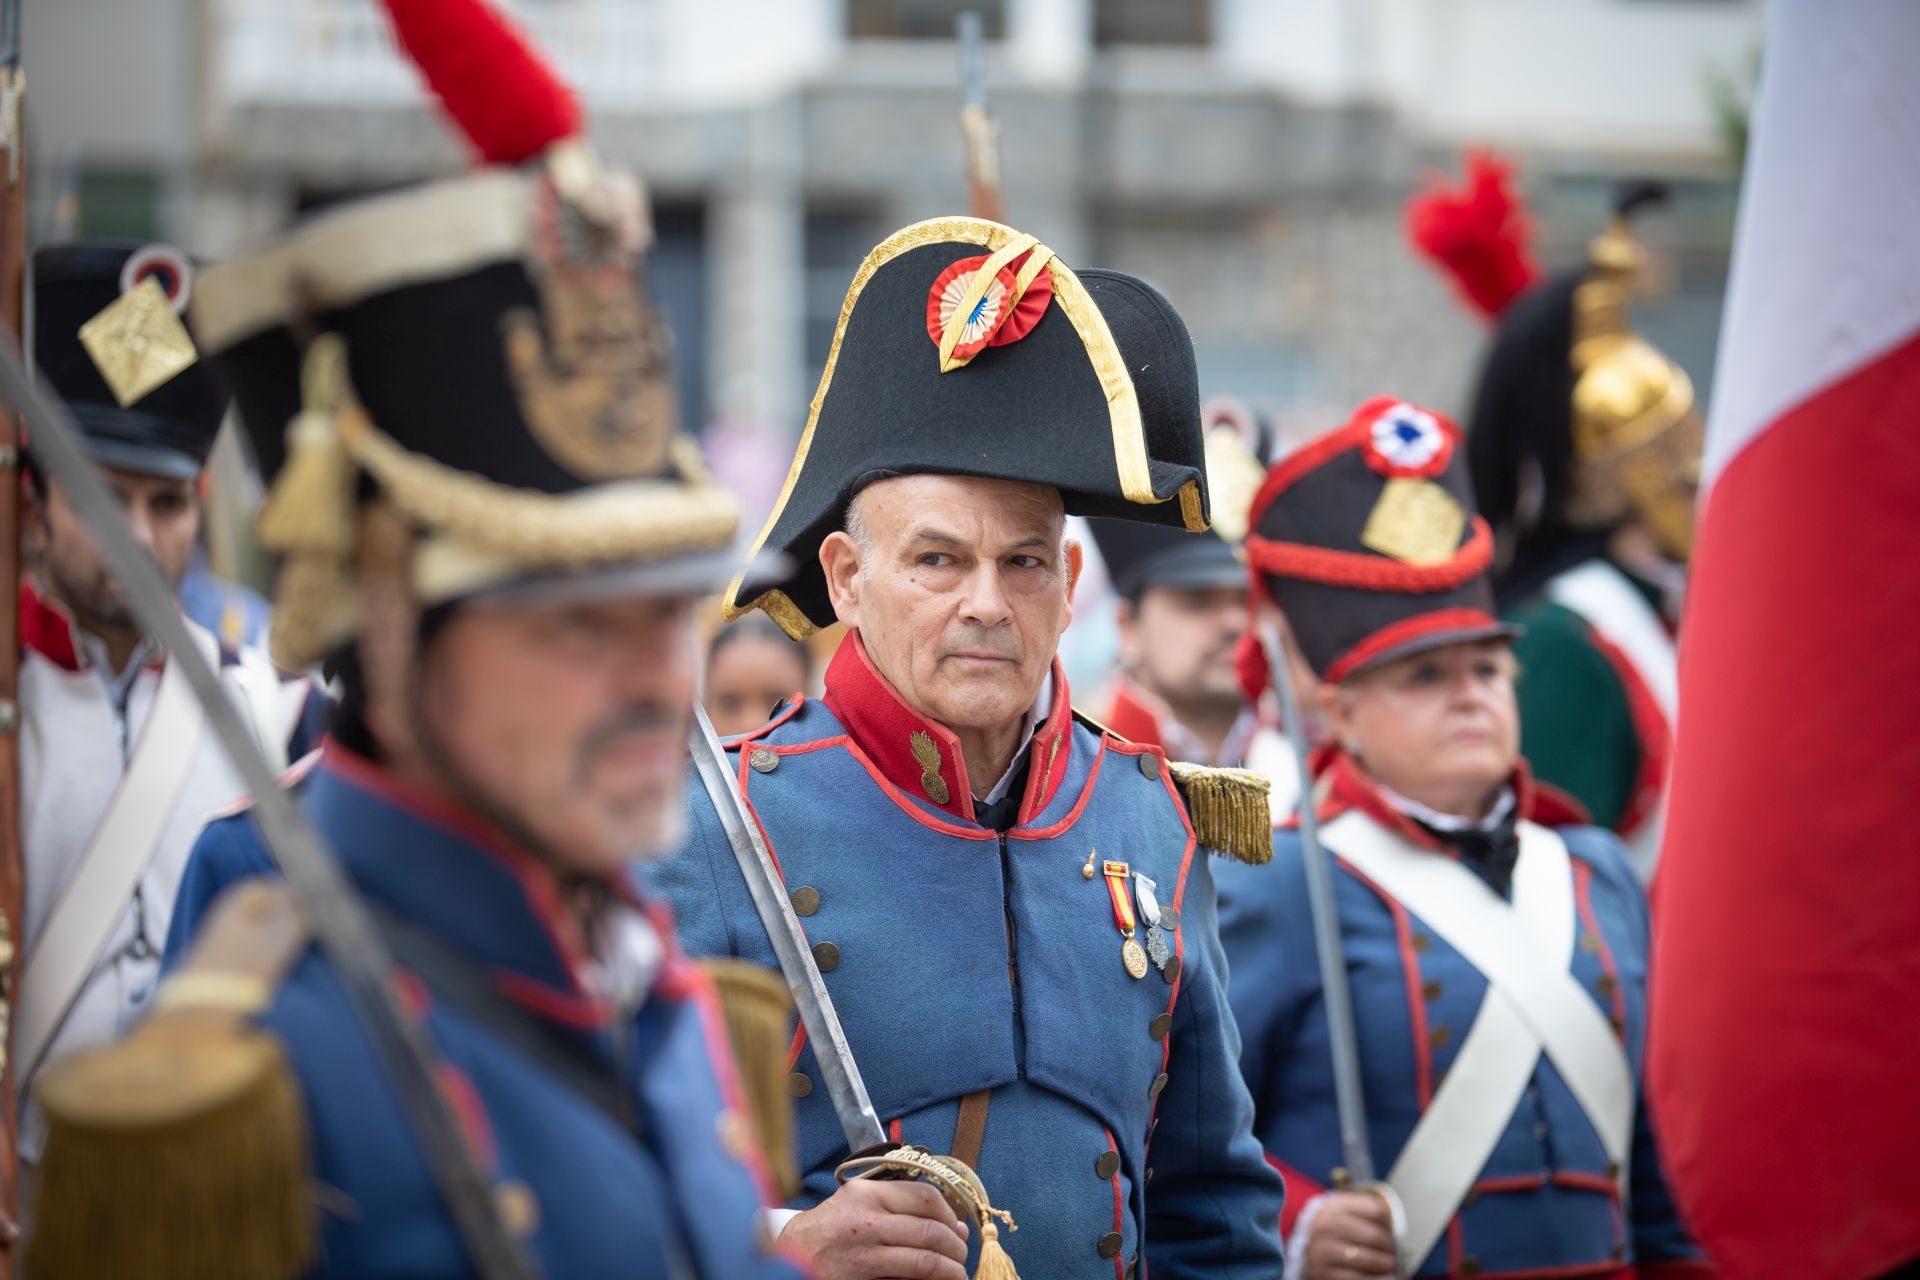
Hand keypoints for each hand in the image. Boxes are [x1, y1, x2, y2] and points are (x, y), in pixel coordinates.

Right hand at [779, 1178, 970, 1279]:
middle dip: (955, 1247)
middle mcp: (867, 1222)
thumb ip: (901, 1206)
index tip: (957, 1228)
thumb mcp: (859, 1201)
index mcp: (868, 1194)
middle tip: (960, 1255)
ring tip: (956, 1274)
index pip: (926, 1198)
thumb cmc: (831, 1226)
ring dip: (950, 1270)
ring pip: (925, 1262)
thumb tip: (955, 1225)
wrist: (789, 1255)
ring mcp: (864, 1255)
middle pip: (931, 1231)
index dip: (950, 1215)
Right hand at [1303, 1191, 1397, 1278]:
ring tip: (1391, 1265)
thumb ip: (1373, 1217)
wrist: (1306, 1245)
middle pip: (1375, 1236)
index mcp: (1336, 1207)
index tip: (1394, 1230)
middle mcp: (1327, 1227)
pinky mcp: (1325, 1273)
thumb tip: (1405, 1241)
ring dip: (1387, 1265)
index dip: (1391, 1222)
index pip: (1376, 1210)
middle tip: (1395, 1252)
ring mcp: (1324, 1251)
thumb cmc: (1337, 1229)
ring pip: (1369, 1260)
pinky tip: (1386, 1277)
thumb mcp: (1348, 1212)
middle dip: (1391, 1247)